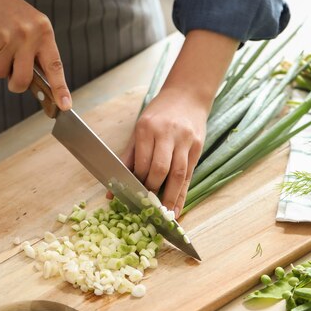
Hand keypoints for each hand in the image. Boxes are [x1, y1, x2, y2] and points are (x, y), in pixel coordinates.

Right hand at [0, 0, 70, 109]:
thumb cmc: (3, 10)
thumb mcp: (29, 24)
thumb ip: (36, 51)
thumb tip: (42, 84)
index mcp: (43, 30)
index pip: (55, 65)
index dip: (60, 88)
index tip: (65, 105)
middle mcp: (29, 34)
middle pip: (24, 79)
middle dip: (16, 84)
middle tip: (12, 77)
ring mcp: (9, 38)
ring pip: (3, 74)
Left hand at [120, 87, 206, 216]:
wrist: (188, 94)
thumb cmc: (159, 114)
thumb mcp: (140, 130)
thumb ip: (128, 158)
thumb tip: (112, 188)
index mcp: (148, 128)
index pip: (143, 162)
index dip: (138, 181)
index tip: (133, 196)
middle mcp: (168, 134)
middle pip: (161, 169)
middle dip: (153, 191)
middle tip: (148, 208)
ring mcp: (185, 140)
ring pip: (178, 174)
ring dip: (170, 198)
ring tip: (164, 216)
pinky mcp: (197, 147)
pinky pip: (189, 175)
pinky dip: (182, 195)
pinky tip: (177, 209)